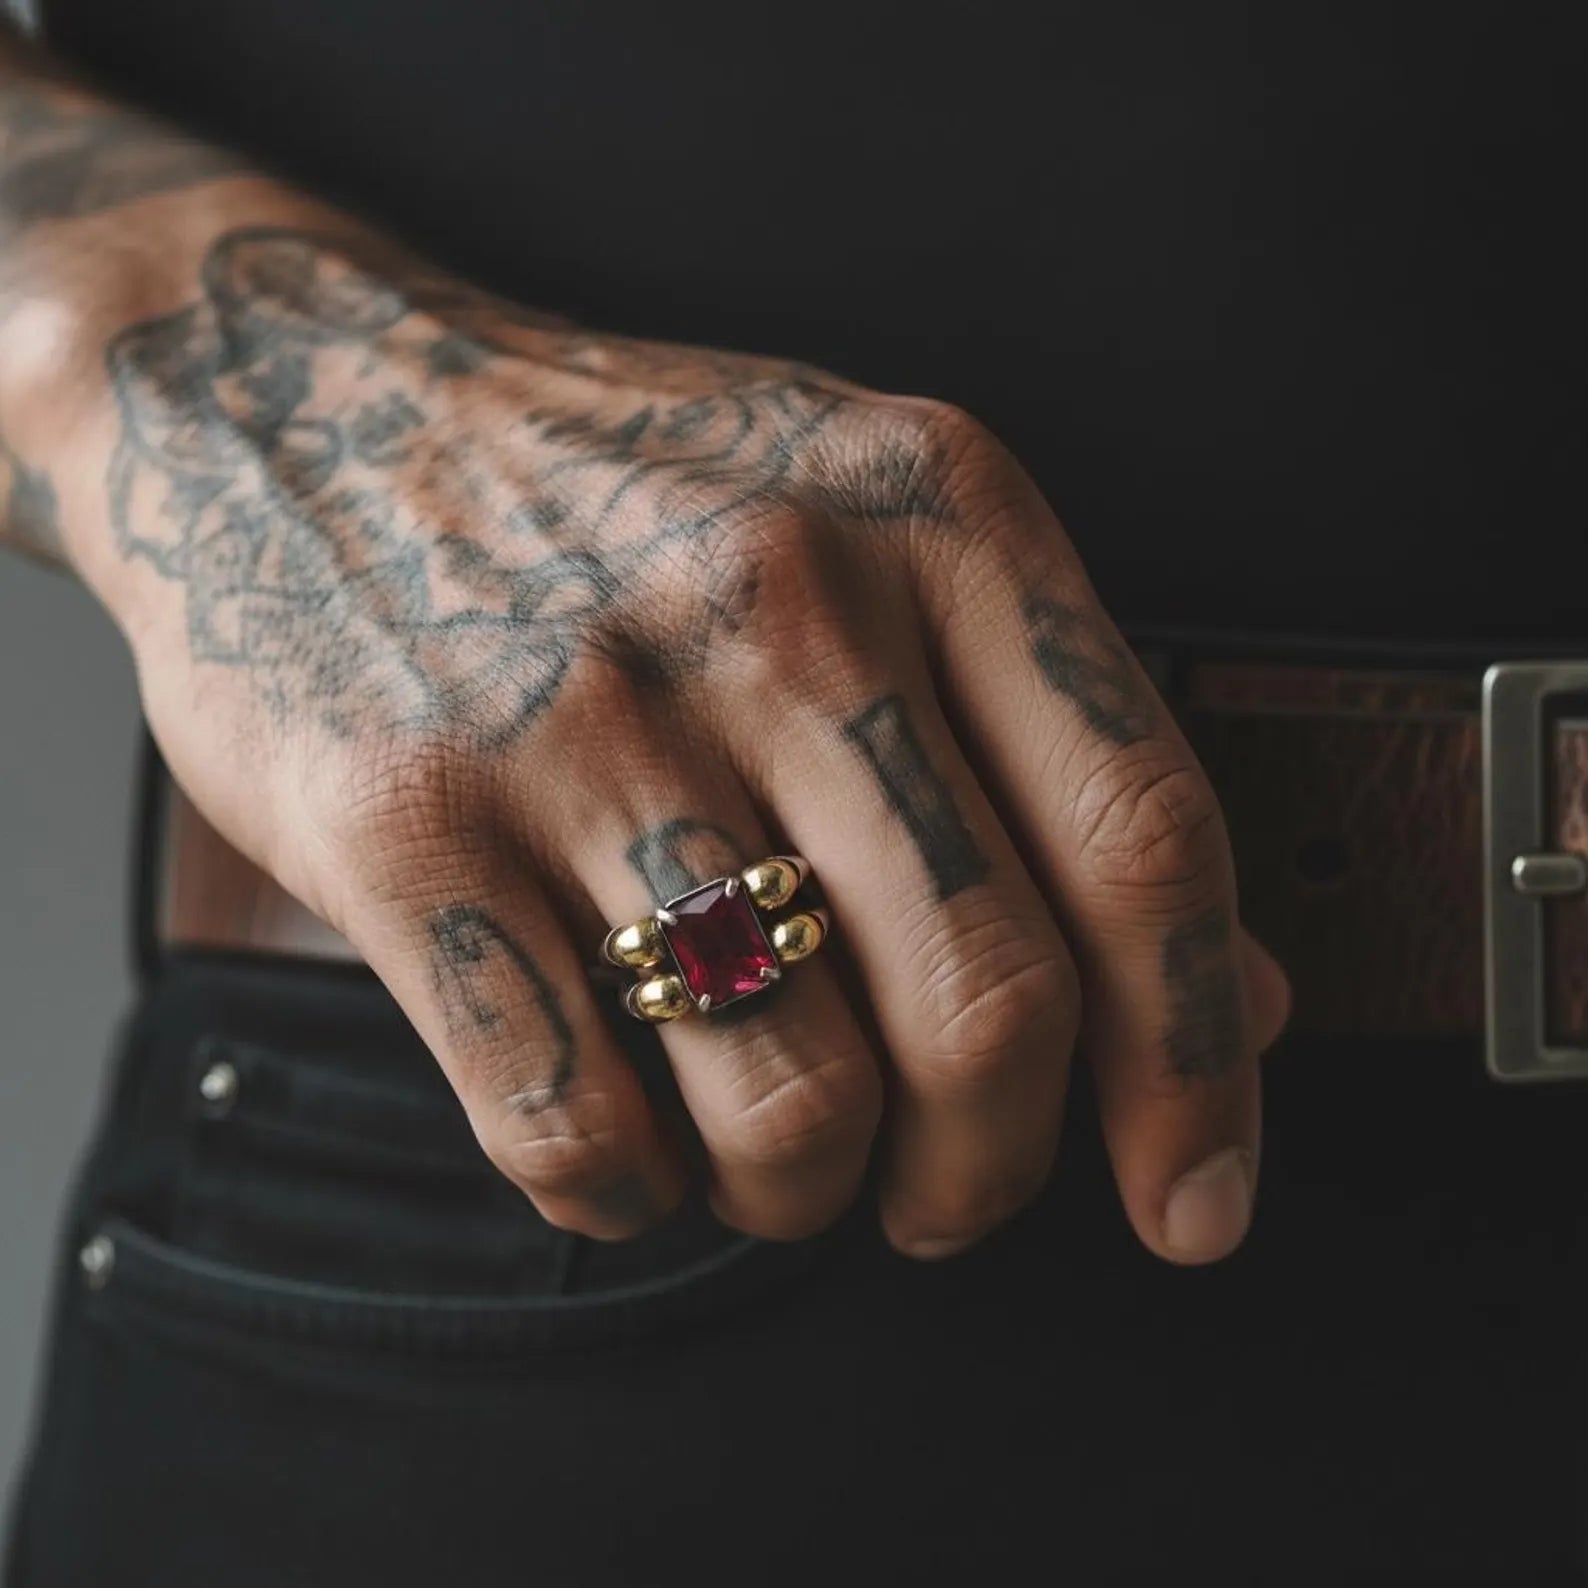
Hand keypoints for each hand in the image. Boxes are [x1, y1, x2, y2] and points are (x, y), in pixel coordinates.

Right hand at [75, 226, 1287, 1260]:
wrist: (307, 397)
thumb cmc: (623, 487)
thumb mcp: (876, 536)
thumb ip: (1058, 753)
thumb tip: (1243, 993)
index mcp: (936, 521)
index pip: (1143, 841)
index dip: (1197, 1063)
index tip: (1193, 1202)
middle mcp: (779, 608)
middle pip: (987, 1005)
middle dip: (986, 1171)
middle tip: (942, 1191)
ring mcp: (586, 719)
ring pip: (791, 1102)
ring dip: (806, 1192)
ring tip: (775, 1152)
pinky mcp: (408, 822)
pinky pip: (574, 1121)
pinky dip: (632, 1189)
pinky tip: (632, 1137)